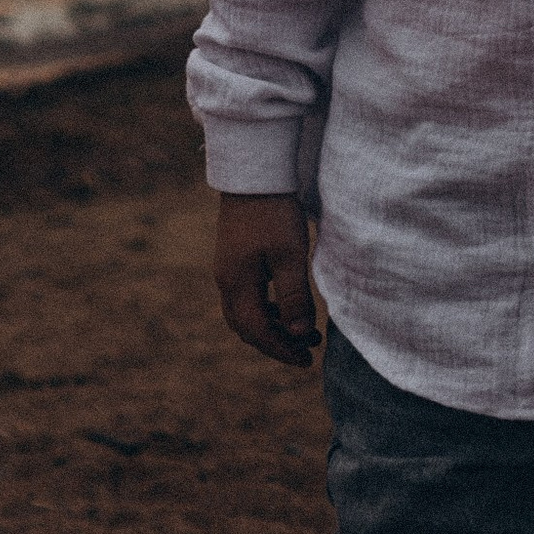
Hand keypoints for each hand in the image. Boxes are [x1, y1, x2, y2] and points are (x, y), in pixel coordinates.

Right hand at [214, 193, 318, 365]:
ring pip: (245, 313)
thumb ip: (294, 297)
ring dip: (272, 327)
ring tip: (304, 331)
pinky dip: (266, 309)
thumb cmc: (274, 213)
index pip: (257, 332)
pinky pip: (246, 297)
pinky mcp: (234, 259)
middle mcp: (226, 281)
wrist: (254, 173)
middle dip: (276, 343)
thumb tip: (299, 335)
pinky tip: (287, 306)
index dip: (281, 350)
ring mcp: (227, 270)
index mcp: (236, 284)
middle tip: (307, 351)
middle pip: (247, 328)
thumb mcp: (290, 255)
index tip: (307, 360)